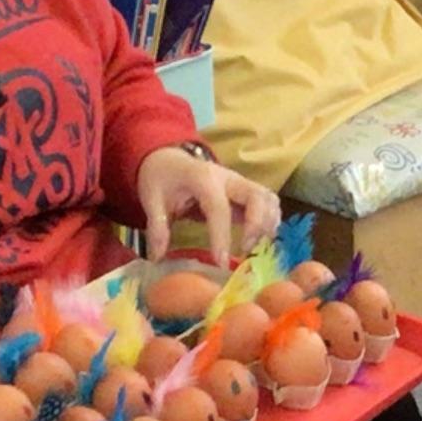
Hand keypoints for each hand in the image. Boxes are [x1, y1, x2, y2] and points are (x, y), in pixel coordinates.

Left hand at [133, 144, 276, 263]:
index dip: (222, 235)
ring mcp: (240, 182)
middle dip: (257, 225)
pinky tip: (260, 239)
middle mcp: (228, 177)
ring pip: (268, 198)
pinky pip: (268, 202)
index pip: (219, 207)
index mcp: (203, 178)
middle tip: (245, 250)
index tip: (221, 262)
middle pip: (256, 197)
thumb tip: (157, 257)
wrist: (168, 158)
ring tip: (254, 246)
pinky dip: (270, 220)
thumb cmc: (161, 178)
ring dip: (267, 223)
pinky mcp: (246, 190)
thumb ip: (157, 227)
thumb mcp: (151, 198)